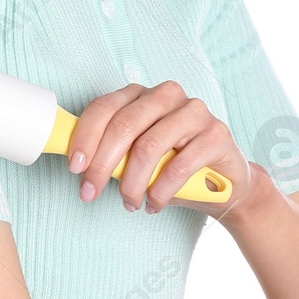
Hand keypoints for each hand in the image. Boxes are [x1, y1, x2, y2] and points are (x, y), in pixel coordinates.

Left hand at [66, 80, 262, 219]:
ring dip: (132, 183)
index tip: (75, 167)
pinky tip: (154, 204)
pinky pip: (179, 166)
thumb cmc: (171, 166)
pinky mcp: (216, 134)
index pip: (103, 108)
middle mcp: (167, 95)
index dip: (84, 137)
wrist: (224, 183)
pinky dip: (160, 191)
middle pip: (123, 126)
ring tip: (130, 203)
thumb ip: (111, 150)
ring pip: (148, 147)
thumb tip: (76, 163)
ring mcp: (194, 111)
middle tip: (90, 192)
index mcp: (140, 94)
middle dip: (102, 165)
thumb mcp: (135, 155)